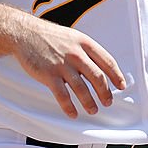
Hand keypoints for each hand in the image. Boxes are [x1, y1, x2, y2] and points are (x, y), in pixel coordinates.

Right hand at [0, 4, 126, 118]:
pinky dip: (69, 107)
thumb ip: (87, 51)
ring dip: (89, 102)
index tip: (122, 86)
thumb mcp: (74, 37)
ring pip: (81, 88)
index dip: (116, 75)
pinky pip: (62, 95)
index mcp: (85, 43)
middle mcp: (76, 54)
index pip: (107, 61)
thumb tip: (101, 68)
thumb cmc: (52, 37)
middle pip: (97, 76)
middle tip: (109, 102)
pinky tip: (73, 114)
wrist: (25, 34)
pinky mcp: (48, 74)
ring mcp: (62, 64)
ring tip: (94, 110)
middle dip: (105, 92)